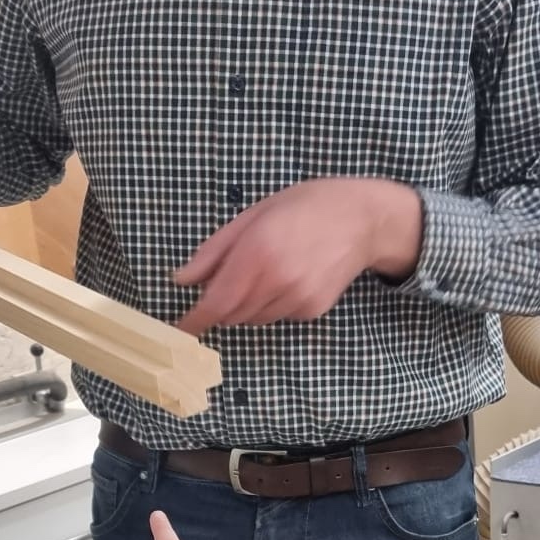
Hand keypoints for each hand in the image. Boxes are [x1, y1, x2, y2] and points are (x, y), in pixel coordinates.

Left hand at [174, 179, 422, 337]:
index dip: (194, 321)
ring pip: (253, 319)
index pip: (216, 303)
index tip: (179, 331)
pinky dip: (271, 304)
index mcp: (256, 253)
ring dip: (246, 305)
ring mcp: (297, 299)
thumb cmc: (302, 208)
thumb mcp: (252, 216)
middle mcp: (276, 281)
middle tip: (235, 275)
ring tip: (267, 271)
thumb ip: (213, 252)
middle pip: (231, 315)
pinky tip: (289, 277)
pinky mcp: (311, 310)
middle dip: (221, 304)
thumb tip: (182, 280)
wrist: (360, 220)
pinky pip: (277, 317)